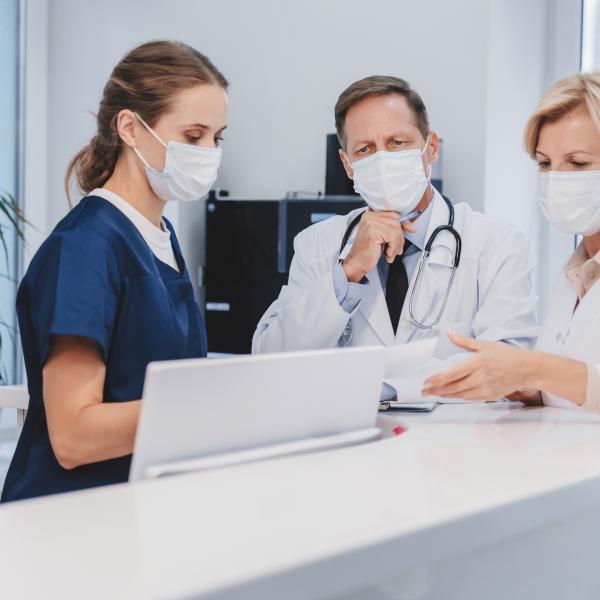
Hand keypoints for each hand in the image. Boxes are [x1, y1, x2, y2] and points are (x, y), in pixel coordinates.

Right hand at [342, 211, 416, 282]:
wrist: (357, 263)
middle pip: (396, 221)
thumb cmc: (368, 252)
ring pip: (396, 230)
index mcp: (370, 215)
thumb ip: (394, 229)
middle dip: (400, 237)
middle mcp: (370, 216)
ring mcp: (371, 223)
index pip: (393, 214)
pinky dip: (393, 248)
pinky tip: (387, 254)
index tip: (411, 229)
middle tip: (395, 249)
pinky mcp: (373, 231)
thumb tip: (410, 226)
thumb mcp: (383, 237)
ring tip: (390, 253)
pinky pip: (393, 237)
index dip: (404, 223)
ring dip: (396, 245)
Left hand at [421, 331, 536, 400]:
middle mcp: (479, 377)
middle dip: (436, 389)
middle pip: (453, 386)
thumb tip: (449, 333)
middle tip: (423, 391)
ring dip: (444, 395)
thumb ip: (464, 341)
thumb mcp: (485, 344)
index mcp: (477, 362)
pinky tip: (449, 395)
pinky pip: (469, 398)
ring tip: (432, 393)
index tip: (426, 381)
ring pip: (460, 394)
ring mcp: (485, 387)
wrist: (527, 369)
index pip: (452, 374)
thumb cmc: (507, 355)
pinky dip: (457, 397)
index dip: (437, 380)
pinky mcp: (489, 395)